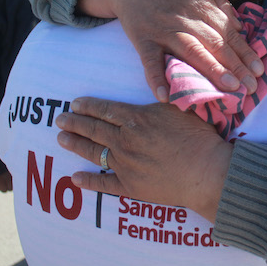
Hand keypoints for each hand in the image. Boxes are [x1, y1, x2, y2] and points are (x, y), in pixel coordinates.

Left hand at [55, 97, 232, 222]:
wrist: (207, 173)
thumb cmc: (199, 138)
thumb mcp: (182, 107)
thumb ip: (166, 94)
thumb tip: (162, 78)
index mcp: (137, 119)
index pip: (106, 110)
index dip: (88, 106)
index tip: (75, 103)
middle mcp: (125, 141)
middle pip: (94, 129)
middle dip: (75, 122)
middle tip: (59, 119)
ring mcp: (125, 165)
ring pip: (93, 153)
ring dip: (76, 145)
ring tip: (61, 139)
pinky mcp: (131, 187)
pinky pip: (104, 184)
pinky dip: (88, 181)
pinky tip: (75, 178)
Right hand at [78, 0, 264, 101]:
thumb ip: (220, 6)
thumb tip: (241, 27)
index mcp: (202, 6)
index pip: (228, 32)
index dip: (245, 52)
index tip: (259, 70)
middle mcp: (186, 18)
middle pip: (215, 44)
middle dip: (236, 65)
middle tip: (251, 86)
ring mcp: (163, 30)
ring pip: (191, 51)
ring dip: (211, 70)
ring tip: (229, 88)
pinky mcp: (143, 40)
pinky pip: (150, 61)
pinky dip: (156, 78)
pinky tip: (166, 96)